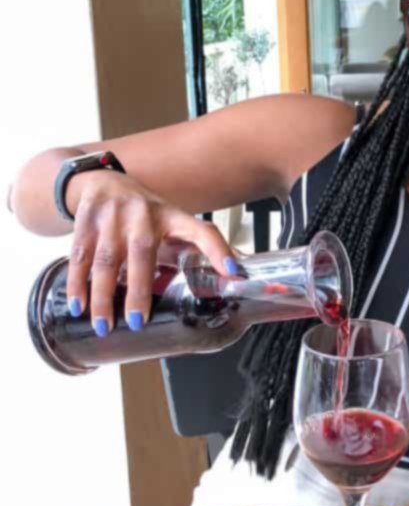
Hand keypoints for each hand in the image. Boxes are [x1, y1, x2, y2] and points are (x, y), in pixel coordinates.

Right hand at [66, 171, 237, 334]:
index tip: (233, 273)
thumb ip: (191, 249)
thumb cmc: (144, 212)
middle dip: (138, 291)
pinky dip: (78, 283)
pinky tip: (78, 306)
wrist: (102, 180)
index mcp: (173, 216)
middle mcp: (144, 214)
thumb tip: (229, 278)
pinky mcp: (87, 218)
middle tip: (136, 323)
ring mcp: (113, 215)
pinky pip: (80, 256)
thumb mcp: (170, 222)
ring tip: (104, 326)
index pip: (202, 231)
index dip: (218, 250)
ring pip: (106, 260)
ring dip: (103, 296)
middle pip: (142, 254)